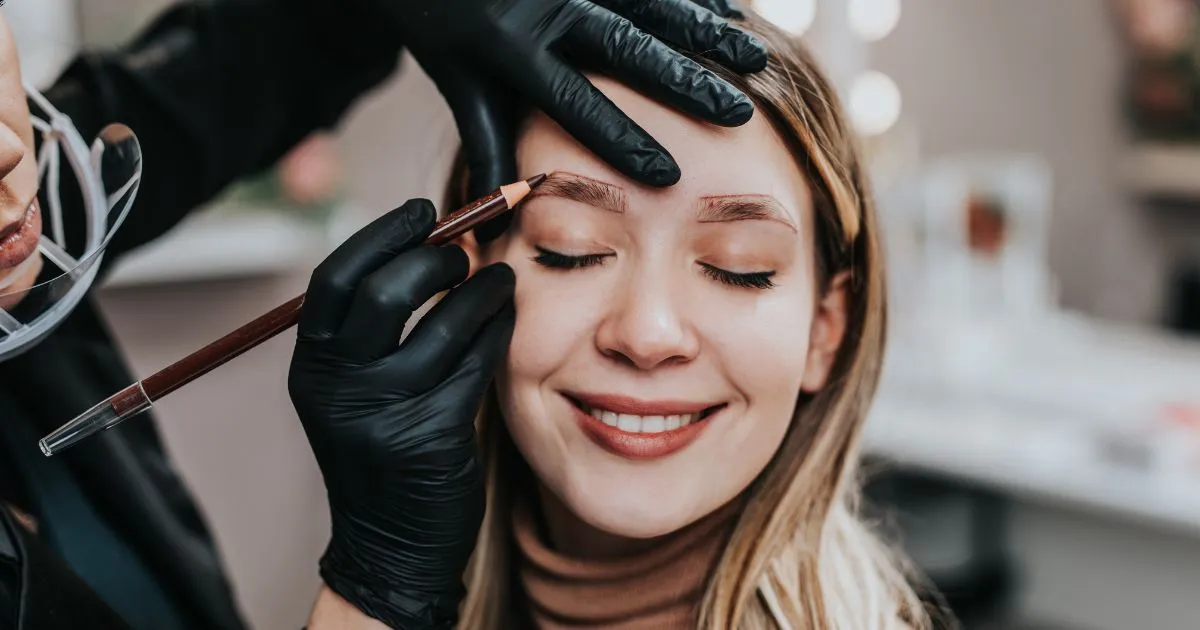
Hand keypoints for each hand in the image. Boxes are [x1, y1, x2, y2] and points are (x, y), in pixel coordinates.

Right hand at [289, 199, 514, 628]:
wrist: (391, 544)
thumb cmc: (381, 450)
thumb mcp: (354, 390)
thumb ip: (376, 328)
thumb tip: (436, 242)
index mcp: (312, 366)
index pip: (335, 279)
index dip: (381, 234)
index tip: (423, 211)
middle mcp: (338, 387)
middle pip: (384, 293)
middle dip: (435, 258)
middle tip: (465, 250)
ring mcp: (383, 415)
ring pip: (443, 326)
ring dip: (480, 291)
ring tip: (499, 278)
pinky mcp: (431, 438)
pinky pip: (476, 364)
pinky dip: (497, 330)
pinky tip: (507, 318)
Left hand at [363, 0, 765, 196]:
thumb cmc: (447, 28)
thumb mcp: (462, 86)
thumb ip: (488, 145)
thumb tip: (496, 218)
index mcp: (513, 51)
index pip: (576, 102)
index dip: (622, 139)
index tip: (667, 176)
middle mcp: (550, 6)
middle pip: (628, 48)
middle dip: (686, 82)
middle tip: (735, 114)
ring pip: (652, 4)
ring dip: (707, 32)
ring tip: (757, 58)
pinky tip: (736, 11)